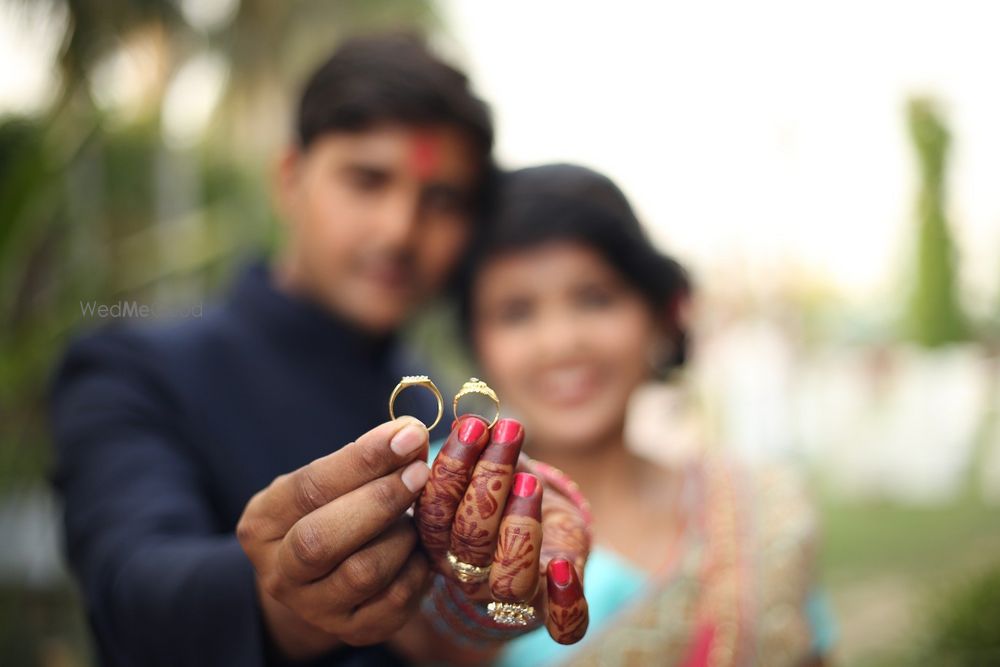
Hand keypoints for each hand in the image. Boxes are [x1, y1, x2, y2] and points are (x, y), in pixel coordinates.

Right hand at [236, 418, 432, 656]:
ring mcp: (314, 608)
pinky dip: (418, 568)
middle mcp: (279, 572)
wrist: (322, 579)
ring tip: (417, 516)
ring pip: (362, 573)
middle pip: (322, 539)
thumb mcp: (332, 482)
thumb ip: (366, 459)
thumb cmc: (329, 512)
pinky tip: (422, 548)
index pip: (309, 488)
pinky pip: (395, 601)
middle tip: (420, 473)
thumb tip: (412, 434)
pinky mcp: (354, 630)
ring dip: (402, 536)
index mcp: (263, 523)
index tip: (407, 436)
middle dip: (379, 501)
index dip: (363, 460)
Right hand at [415, 416, 589, 644]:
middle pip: (468, 540)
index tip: (473, 425)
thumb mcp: (488, 470)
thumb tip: (471, 418)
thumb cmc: (507, 497)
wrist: (542, 538)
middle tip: (507, 432)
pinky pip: (561, 624)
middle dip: (487, 479)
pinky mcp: (554, 607)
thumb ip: (476, 450)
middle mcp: (469, 574)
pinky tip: (564, 568)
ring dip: (518, 527)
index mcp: (441, 542)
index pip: (434, 512)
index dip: (451, 468)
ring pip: (509, 579)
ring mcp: (512, 596)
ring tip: (529, 479)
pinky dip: (565, 602)